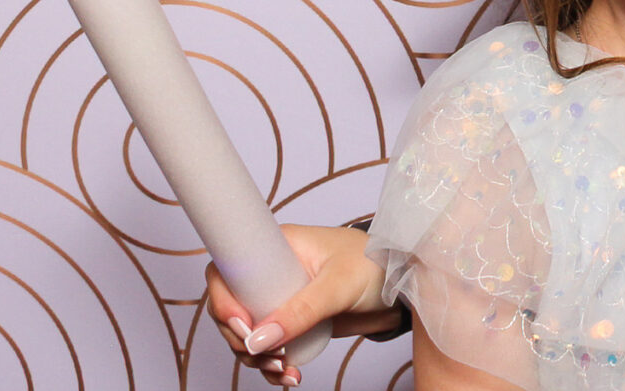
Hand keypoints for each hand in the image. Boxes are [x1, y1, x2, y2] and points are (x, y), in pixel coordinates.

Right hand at [204, 223, 396, 386]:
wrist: (402, 286)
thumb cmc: (375, 265)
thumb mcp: (338, 285)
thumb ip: (301, 311)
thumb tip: (258, 339)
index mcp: (277, 247)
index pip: (228, 270)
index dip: (223, 300)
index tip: (241, 327)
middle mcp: (272, 272)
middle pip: (231, 309)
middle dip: (241, 339)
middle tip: (268, 355)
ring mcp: (281, 299)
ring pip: (247, 334)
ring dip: (256, 358)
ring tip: (283, 369)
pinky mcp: (292, 323)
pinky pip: (269, 347)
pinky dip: (272, 366)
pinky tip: (289, 376)